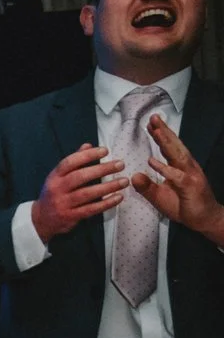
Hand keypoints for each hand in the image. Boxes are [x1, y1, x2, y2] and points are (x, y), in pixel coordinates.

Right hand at [30, 143, 123, 240]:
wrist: (41, 219)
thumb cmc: (54, 193)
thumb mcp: (59, 176)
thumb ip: (74, 161)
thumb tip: (88, 145)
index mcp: (54, 176)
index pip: (70, 162)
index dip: (87, 155)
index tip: (105, 151)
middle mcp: (57, 189)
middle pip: (80, 177)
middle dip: (102, 169)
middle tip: (120, 164)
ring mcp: (63, 204)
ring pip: (87, 193)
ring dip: (108, 187)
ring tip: (124, 181)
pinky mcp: (70, 216)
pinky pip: (91, 209)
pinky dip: (106, 203)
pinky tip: (118, 197)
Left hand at [132, 115, 223, 244]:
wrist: (204, 219)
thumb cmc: (183, 205)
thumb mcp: (159, 196)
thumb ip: (146, 186)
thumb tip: (133, 176)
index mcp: (181, 167)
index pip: (170, 148)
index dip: (161, 135)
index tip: (150, 123)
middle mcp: (187, 168)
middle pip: (175, 146)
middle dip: (164, 131)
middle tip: (153, 118)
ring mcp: (191, 176)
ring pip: (177, 156)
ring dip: (166, 143)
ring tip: (156, 131)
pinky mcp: (191, 187)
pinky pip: (176, 176)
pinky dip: (164, 169)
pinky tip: (152, 161)